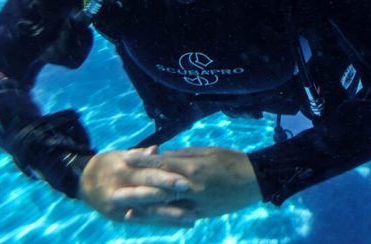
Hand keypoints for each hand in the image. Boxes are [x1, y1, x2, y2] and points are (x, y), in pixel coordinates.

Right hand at [80, 146, 194, 225]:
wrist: (82, 181)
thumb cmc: (109, 163)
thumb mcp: (121, 155)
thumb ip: (141, 154)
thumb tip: (156, 150)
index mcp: (123, 171)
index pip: (148, 175)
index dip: (166, 179)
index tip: (186, 183)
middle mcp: (121, 190)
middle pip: (149, 196)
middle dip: (171, 202)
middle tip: (194, 206)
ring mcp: (120, 207)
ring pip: (148, 212)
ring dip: (171, 217)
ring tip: (192, 220)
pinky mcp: (119, 217)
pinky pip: (143, 220)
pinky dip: (161, 223)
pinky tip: (179, 225)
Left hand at [121, 147, 261, 218]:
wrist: (256, 181)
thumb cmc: (233, 160)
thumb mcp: (208, 151)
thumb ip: (184, 155)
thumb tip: (163, 157)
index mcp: (193, 168)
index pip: (162, 165)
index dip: (143, 162)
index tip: (125, 158)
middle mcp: (192, 188)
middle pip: (158, 191)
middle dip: (135, 192)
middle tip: (114, 193)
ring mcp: (197, 204)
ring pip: (166, 208)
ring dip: (144, 210)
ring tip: (125, 211)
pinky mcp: (202, 214)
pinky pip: (178, 216)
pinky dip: (162, 218)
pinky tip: (149, 218)